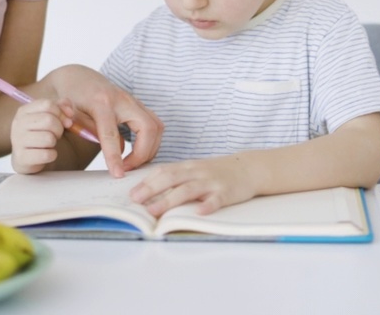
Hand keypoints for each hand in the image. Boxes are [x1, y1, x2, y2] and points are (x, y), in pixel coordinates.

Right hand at [10, 99, 75, 173]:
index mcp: (24, 111)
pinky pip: (47, 154)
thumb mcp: (50, 117)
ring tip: (48, 143)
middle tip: (56, 134)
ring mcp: (18, 141)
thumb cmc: (41, 134)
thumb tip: (69, 111)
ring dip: (54, 142)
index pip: (47, 104)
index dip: (62, 113)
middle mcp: (18, 124)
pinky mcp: (22, 157)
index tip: (66, 121)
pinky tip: (46, 154)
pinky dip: (52, 155)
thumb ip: (61, 107)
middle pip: (49, 120)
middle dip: (59, 129)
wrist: (27, 158)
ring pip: (49, 138)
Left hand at [43, 65, 162, 177]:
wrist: (78, 77)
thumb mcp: (68, 112)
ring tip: (133, 164)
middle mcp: (123, 99)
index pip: (111, 134)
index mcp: (101, 102)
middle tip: (127, 169)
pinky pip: (155, 126)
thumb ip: (81, 129)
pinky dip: (151, 143)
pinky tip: (139, 154)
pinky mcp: (138, 106)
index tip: (118, 174)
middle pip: (148, 128)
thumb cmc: (71, 95)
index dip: (114, 157)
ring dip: (150, 149)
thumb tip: (106, 148)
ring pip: (157, 127)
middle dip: (143, 153)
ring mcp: (133, 101)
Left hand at [129, 156, 253, 216]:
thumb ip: (177, 177)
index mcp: (188, 167)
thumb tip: (150, 190)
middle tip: (136, 201)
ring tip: (155, 210)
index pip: (163, 171)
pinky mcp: (227, 192)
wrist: (249, 168)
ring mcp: (212, 182)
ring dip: (170, 200)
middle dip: (151, 189)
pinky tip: (198, 212)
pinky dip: (207, 205)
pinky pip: (216, 199)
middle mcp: (197, 173)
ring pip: (188, 190)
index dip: (146, 181)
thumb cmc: (217, 172)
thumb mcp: (195, 170)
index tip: (131, 193)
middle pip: (171, 179)